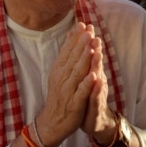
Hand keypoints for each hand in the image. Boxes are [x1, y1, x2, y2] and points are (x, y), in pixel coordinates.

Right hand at [35, 23, 99, 146]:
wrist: (51, 122)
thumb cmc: (59, 94)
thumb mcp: (60, 72)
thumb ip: (66, 53)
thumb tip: (72, 32)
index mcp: (59, 69)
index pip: (68, 51)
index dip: (76, 38)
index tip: (83, 25)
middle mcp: (62, 78)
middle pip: (73, 59)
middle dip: (81, 45)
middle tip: (89, 31)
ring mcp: (68, 90)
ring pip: (77, 73)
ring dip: (84, 60)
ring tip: (92, 48)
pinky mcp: (74, 103)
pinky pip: (81, 92)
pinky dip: (87, 84)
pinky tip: (94, 76)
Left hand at [80, 34, 116, 142]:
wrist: (96, 120)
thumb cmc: (89, 96)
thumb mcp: (85, 77)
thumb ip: (84, 60)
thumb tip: (79, 41)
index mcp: (92, 72)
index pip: (90, 54)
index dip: (87, 41)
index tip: (85, 25)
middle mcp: (97, 80)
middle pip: (96, 62)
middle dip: (95, 48)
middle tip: (94, 34)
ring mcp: (98, 93)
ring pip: (98, 77)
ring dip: (98, 65)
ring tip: (98, 52)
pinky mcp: (97, 106)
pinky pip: (97, 97)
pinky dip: (97, 89)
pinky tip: (98, 81)